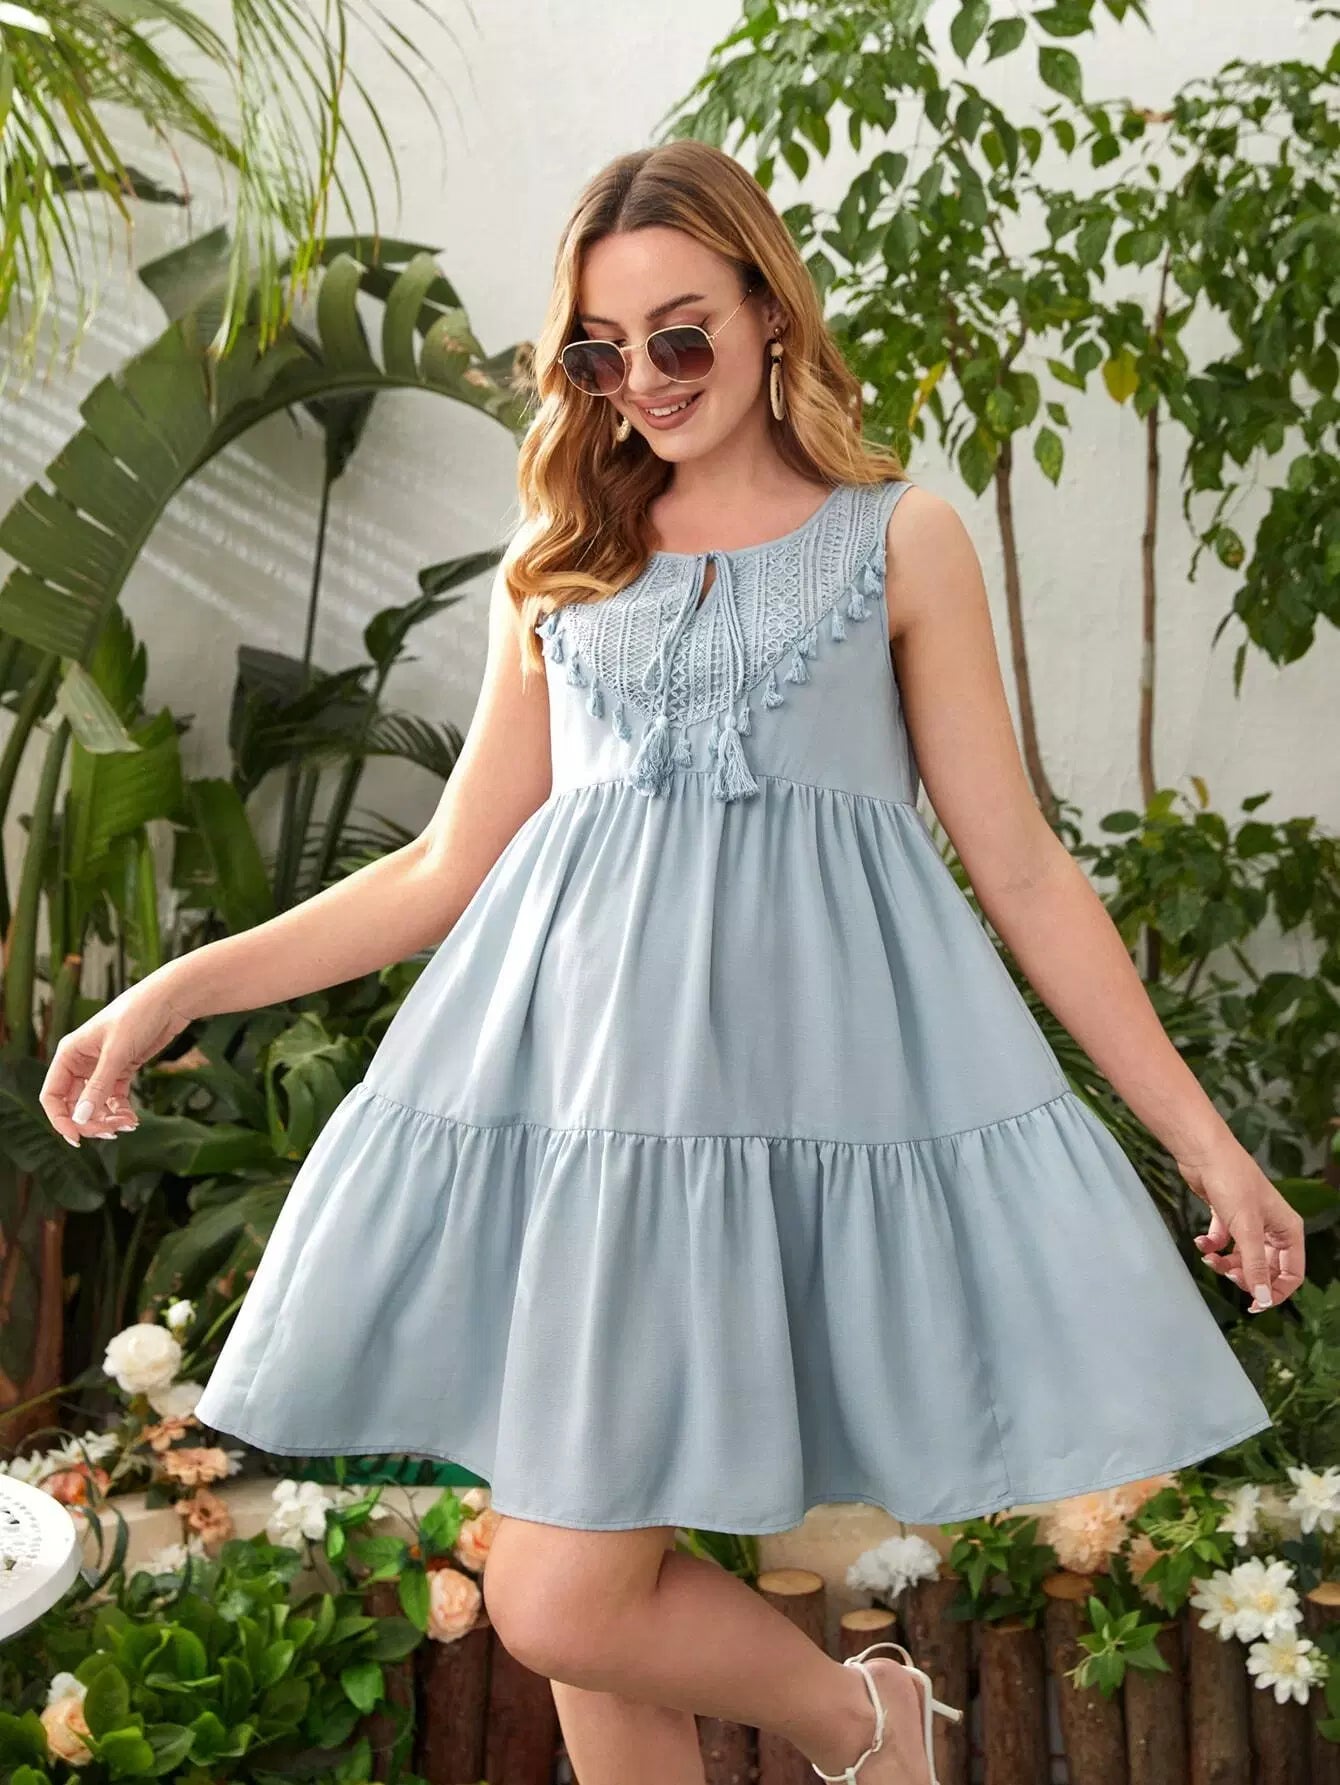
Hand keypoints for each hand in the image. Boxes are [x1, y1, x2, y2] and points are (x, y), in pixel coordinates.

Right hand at [39, 974, 194, 1145]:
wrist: (171, 1000)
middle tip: (111, 1133)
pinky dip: (121, 1111)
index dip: (60, 1118)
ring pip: (95, 1104)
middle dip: (90, 1121)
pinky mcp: (123, 1069)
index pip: (52, 1095)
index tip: (77, 1137)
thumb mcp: (117, 1052)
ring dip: (107, 1119)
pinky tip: (133, 1119)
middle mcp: (82, 1062)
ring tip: (127, 1124)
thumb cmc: (139, 1015)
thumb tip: (81, 1119)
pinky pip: (114, 1098)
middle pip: (75, 1104)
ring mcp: (102, 1067)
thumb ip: (99, 1086)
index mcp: (70, 1053)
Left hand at [1177, 1133, 1305, 1313]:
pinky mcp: (1227, 1216)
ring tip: (1210, 1259)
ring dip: (1226, 1263)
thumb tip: (1264, 1300)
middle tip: (1228, 1274)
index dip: (1275, 1292)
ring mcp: (1249, 1222)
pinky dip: (1212, 1246)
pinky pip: (1223, 1242)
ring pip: (1243, 1257)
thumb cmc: (1232, 1182)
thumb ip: (1255, 1266)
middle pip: (1265, 1267)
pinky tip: (1200, 1243)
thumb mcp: (1246, 1229)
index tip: (1254, 1304)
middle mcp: (1272, 1227)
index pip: (1292, 1273)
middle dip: (1247, 1276)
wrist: (1203, 1153)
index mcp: (1288, 1230)